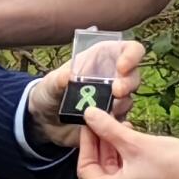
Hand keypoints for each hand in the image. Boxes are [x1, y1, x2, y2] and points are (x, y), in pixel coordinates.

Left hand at [27, 40, 146, 148]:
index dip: (131, 55)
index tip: (122, 67)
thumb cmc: (49, 92)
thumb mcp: (49, 83)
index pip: (129, 50)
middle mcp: (113, 78)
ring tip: (103, 111)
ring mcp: (113, 101)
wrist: (44, 121)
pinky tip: (103, 128)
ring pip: (129, 100)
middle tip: (116, 91)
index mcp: (102, 59)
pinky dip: (114, 125)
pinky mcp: (111, 121)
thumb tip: (67, 77)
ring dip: (119, 105)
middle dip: (128, 83)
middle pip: (134, 76)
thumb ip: (57, 80)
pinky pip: (120, 123)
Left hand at [76, 108, 178, 178]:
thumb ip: (109, 128)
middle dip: (102, 145)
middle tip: (104, 121)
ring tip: (122, 126)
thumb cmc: (172, 164)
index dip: (86, 144)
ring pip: (118, 173)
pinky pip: (132, 177)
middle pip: (102, 171)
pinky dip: (130, 159)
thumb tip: (88, 114)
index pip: (86, 169)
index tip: (90, 123)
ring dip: (117, 150)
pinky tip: (136, 140)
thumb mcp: (136, 143)